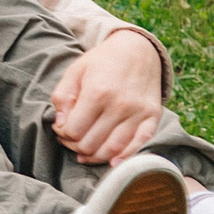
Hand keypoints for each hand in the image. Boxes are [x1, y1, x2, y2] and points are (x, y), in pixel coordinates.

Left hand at [48, 29, 164, 166]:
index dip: (63, 134)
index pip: (74, 130)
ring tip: (84, 152)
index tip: (61, 129)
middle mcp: (120, 105)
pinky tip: (112, 163)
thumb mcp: (75, 71)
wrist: (138, 50)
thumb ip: (62, 97)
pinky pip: (138, 145)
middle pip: (91, 144)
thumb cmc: (102, 62)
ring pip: (112, 150)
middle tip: (70, 141)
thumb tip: (60, 125)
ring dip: (94, 157)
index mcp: (98, 92)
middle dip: (74, 147)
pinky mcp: (153, 118)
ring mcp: (139, 113)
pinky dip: (124, 158)